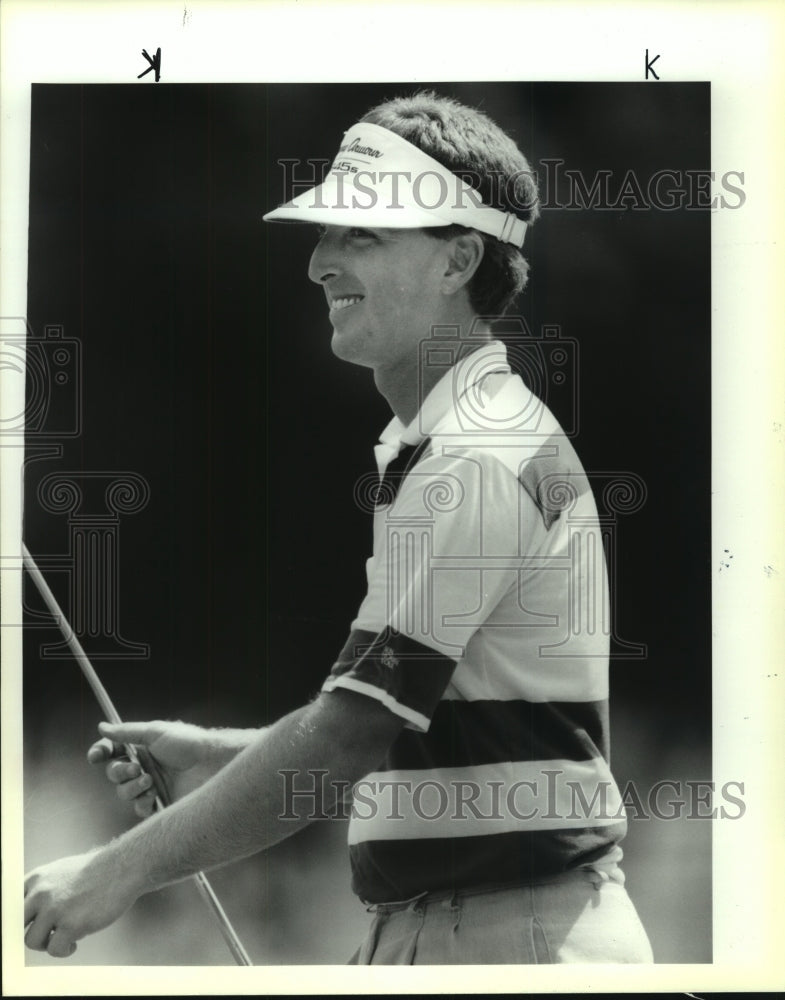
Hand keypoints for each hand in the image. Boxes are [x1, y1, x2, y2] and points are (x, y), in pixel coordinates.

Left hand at [24, 849, 138, 957]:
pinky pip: (54, 950)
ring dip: (48, 943)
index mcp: (37, 878)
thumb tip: (31, 912)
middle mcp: (41, 892)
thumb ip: (44, 888)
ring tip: (64, 938)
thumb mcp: (62, 870)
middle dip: (32, 931)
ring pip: (32, 941)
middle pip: (17, 925)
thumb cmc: (97, 870)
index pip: (11, 906)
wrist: (123, 867)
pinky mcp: (70, 925)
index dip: (21, 919)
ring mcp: (55, 909)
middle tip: (48, 934)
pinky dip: (64, 951)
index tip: (31, 925)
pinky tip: (75, 944)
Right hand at [87, 720, 214, 817]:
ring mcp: (151, 786)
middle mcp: (145, 767)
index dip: (101, 753)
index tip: (95, 756)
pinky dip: (142, 802)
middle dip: (119, 772)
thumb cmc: (189, 744)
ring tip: (150, 781)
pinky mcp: (159, 805)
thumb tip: (101, 726)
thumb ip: (127, 732)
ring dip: (131, 788)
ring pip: (123, 793)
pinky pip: (138, 808)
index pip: (114, 751)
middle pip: (114, 774)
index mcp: (143, 748)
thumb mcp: (156, 732)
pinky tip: (154, 796)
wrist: (212, 765)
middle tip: (135, 769)